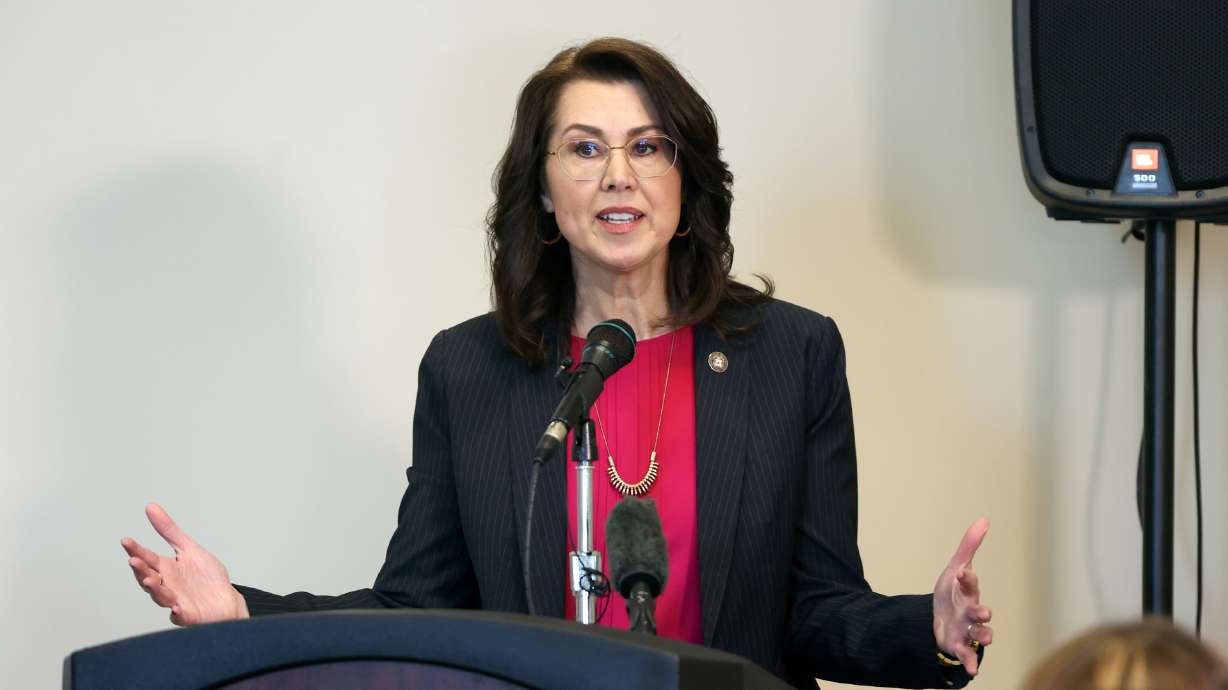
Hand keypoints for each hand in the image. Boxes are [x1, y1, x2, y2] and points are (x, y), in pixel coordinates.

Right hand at [121, 503, 248, 625]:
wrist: (225, 600)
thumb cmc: (206, 577)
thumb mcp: (188, 548)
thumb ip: (169, 531)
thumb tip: (150, 507)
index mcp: (166, 569)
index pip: (147, 558)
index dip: (136, 551)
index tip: (126, 541)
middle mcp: (167, 585)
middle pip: (149, 577)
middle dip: (141, 570)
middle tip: (134, 560)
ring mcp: (176, 601)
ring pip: (161, 597)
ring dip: (155, 589)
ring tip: (149, 580)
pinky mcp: (189, 615)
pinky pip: (181, 617)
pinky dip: (178, 614)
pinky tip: (175, 609)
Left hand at [932, 517, 992, 675]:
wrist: (939, 618)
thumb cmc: (953, 593)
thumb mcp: (956, 569)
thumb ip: (969, 546)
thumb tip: (984, 519)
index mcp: (969, 593)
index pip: (970, 584)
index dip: (968, 578)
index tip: (964, 572)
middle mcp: (972, 612)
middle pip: (982, 613)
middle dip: (984, 613)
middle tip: (983, 612)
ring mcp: (966, 630)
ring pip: (981, 635)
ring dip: (984, 636)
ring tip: (986, 638)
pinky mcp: (958, 645)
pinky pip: (967, 655)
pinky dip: (971, 662)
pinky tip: (972, 670)